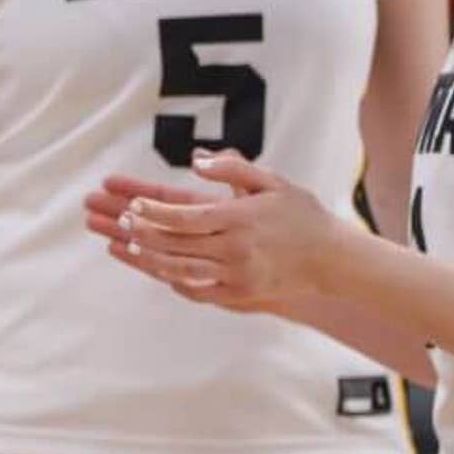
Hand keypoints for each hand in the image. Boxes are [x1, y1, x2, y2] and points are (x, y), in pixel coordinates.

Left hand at [84, 151, 347, 309]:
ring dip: (150, 259)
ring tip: (127, 246)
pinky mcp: (239, 294)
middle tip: (120, 222)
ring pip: (181, 270)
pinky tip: (157, 271)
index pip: (185, 216)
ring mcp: (236, 275)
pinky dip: (174, 281)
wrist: (332, 259)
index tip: (133, 205)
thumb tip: (197, 159)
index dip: (155, 212)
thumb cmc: (300, 214)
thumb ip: (233, 168)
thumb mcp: (271, 181)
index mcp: (240, 219)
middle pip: (177, 243)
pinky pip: (199, 291)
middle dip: (144, 233)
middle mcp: (235, 249)